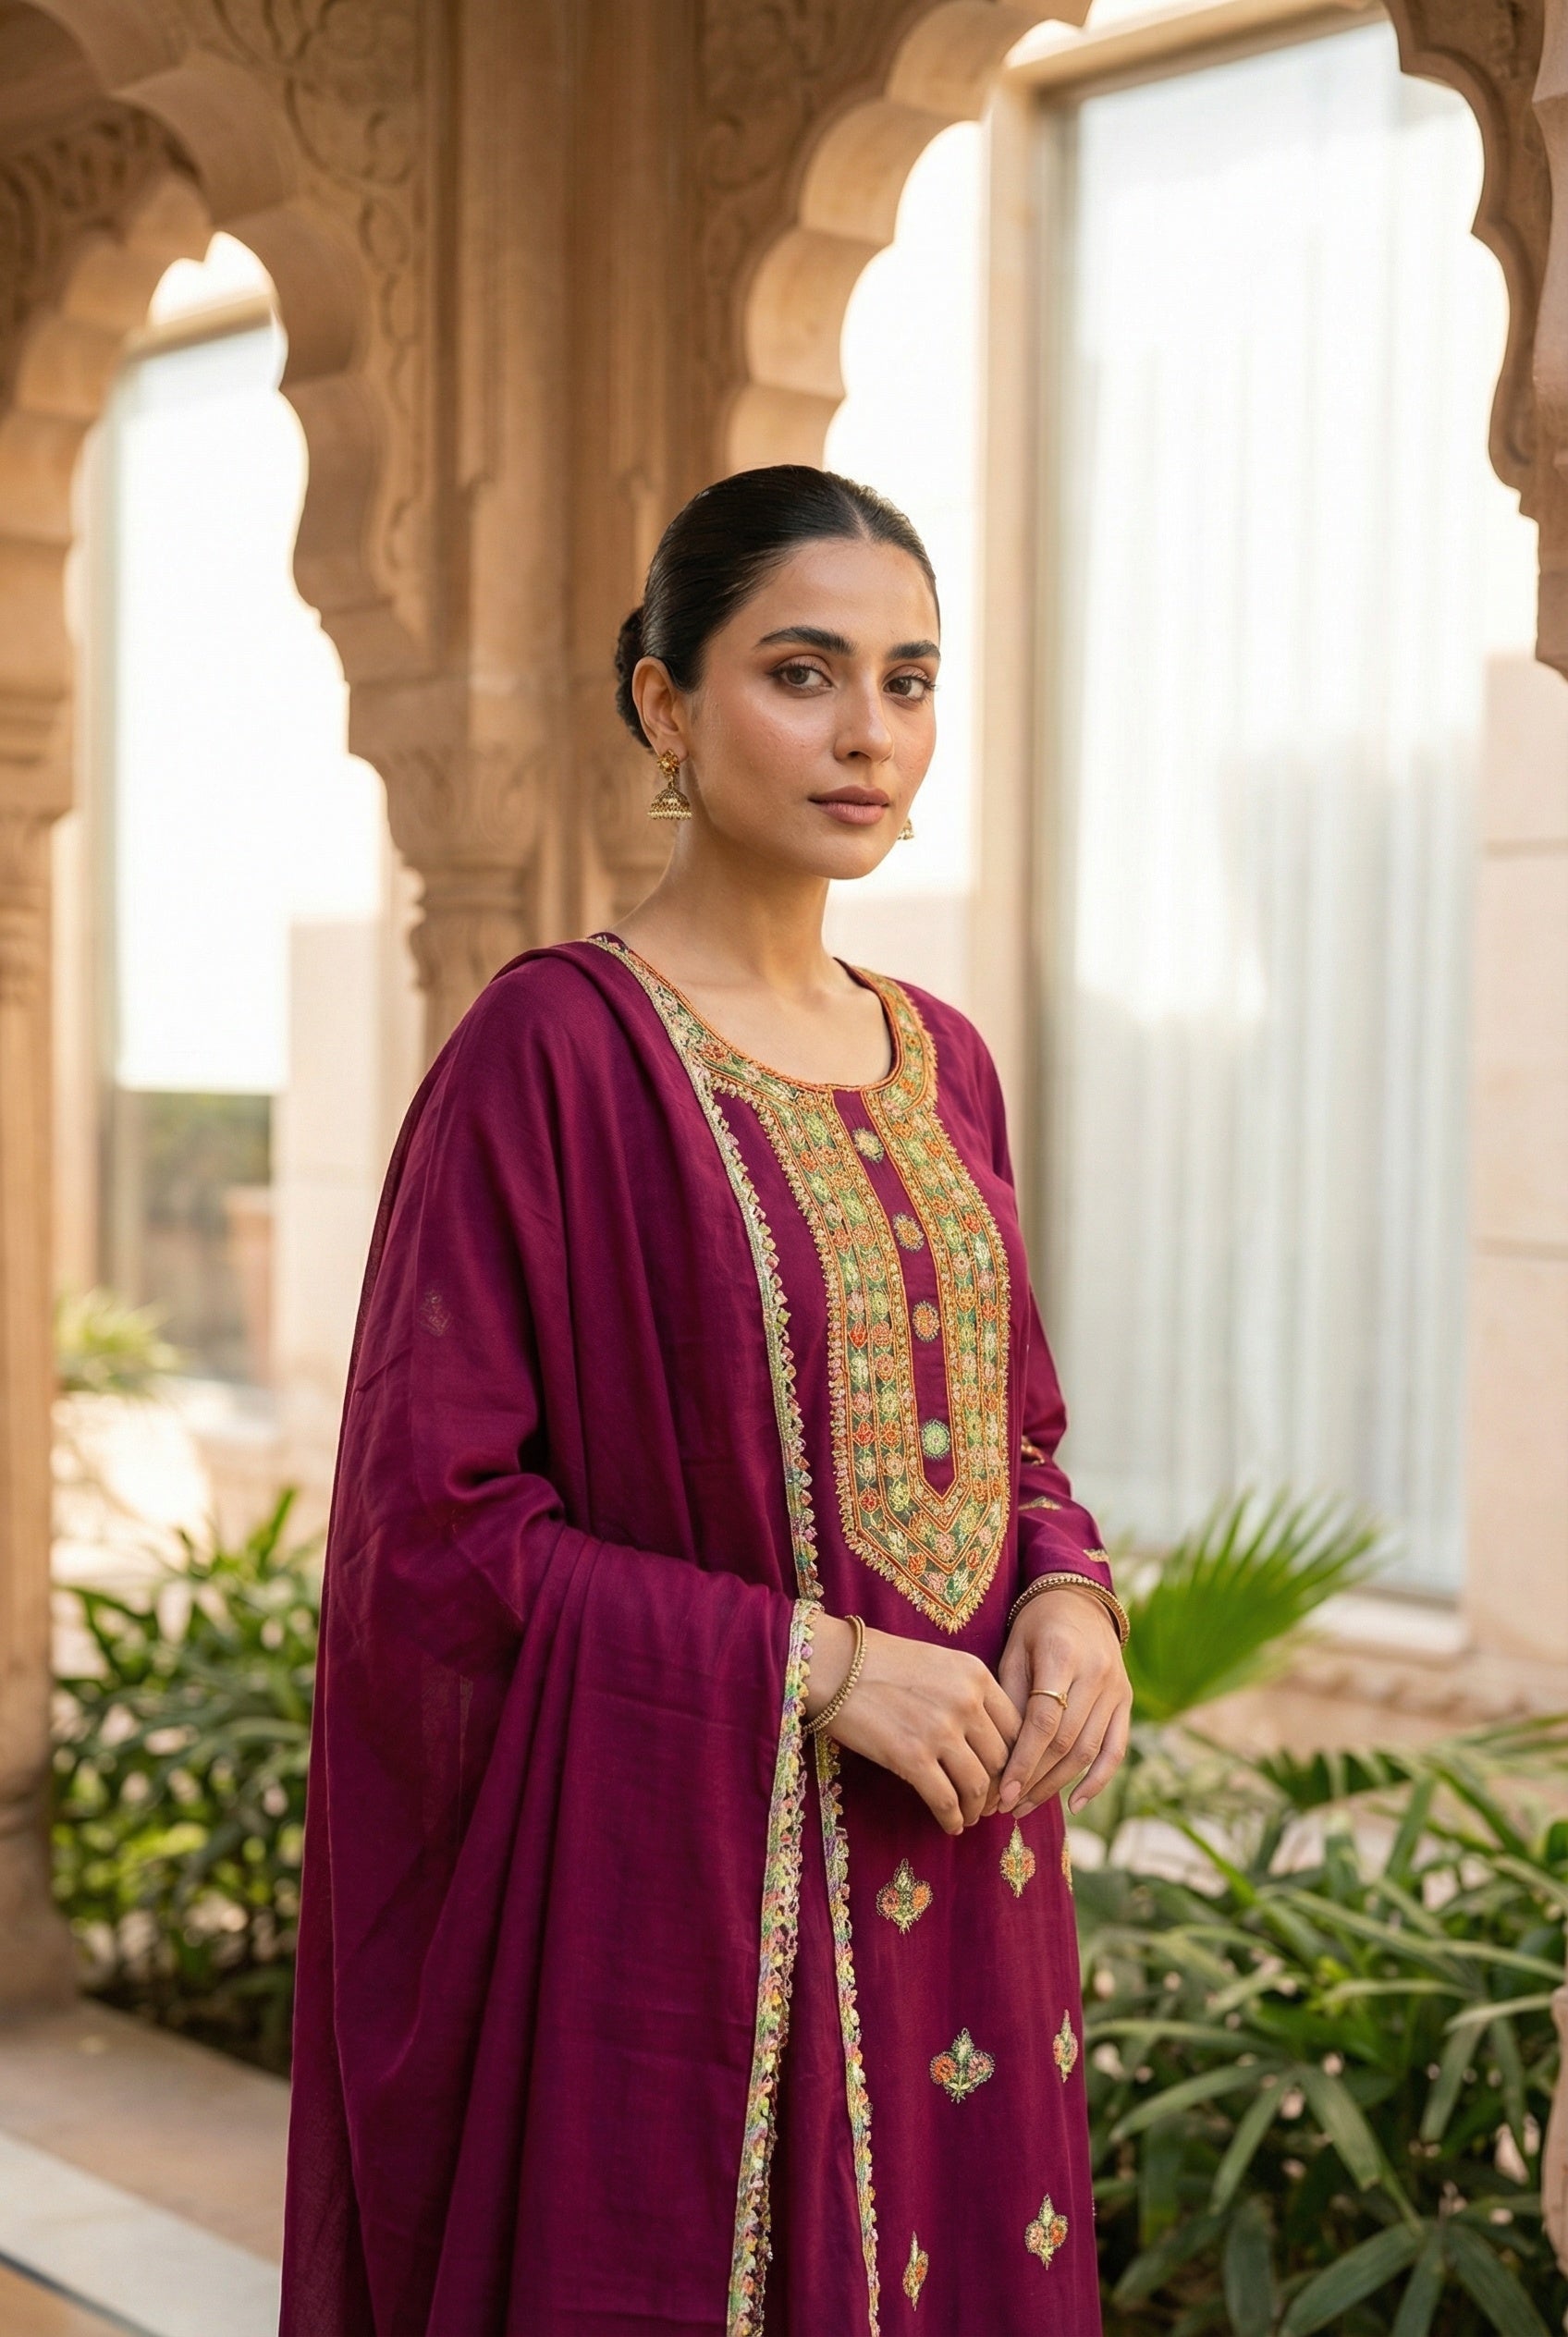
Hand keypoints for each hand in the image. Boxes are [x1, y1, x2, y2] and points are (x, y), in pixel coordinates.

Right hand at [804, 1617, 1022, 1836]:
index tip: (1006, 1774)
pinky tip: (950, 1825)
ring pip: (978, 1785)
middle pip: (1001, 1760)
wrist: (833, 1663)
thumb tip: (982, 1736)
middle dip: (999, 1788)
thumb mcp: (938, 1662)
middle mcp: (966, 1702)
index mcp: (976, 1675)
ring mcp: (940, 1731)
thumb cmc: (879, 1661)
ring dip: (976, 1808)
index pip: (1016, 1727)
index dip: (1015, 1759)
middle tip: (989, 1803)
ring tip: (969, 1817)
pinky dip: (952, 1819)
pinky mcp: (912, 1758)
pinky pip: (946, 1801)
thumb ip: (966, 1692)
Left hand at [995, 1587, 1131, 1818]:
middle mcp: (1096, 1673)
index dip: (1024, 1761)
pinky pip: (1116, 1749)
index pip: (1043, 1721)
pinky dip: (1098, 1781)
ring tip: (1026, 1806)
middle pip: (1066, 1741)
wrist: (1079, 1600)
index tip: (1003, 1791)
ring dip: (1057, 1785)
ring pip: (1088, 1750)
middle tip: (1006, 1805)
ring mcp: (1116, 1688)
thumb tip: (999, 1755)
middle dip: (1035, 1779)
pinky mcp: (1127, 1701)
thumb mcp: (1014, 1651)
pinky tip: (1075, 1804)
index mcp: (1062, 1655)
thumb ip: (1010, 1697)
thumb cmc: (1035, 1627)